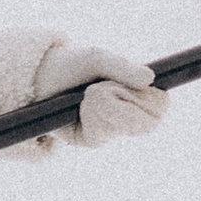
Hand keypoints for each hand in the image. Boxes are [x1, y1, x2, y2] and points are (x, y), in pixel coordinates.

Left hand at [37, 41, 166, 149]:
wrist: (40, 78)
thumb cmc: (74, 66)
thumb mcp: (97, 59)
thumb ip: (123, 68)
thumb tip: (150, 78)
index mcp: (137, 97)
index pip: (160, 106)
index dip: (148, 96)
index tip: (133, 83)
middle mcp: (127, 118)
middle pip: (147, 122)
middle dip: (124, 97)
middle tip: (102, 85)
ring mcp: (110, 131)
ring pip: (123, 124)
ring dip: (104, 102)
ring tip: (87, 93)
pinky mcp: (92, 140)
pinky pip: (101, 131)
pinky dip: (91, 112)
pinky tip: (79, 107)